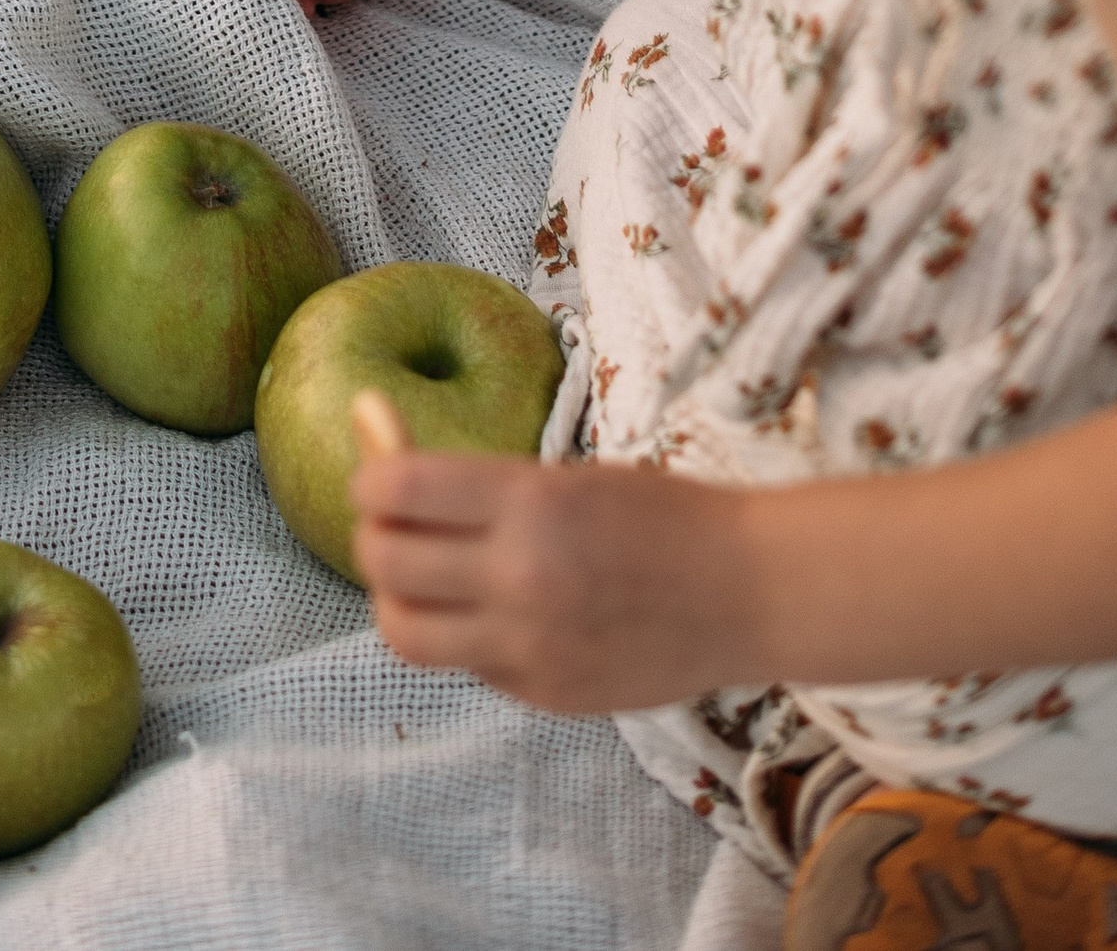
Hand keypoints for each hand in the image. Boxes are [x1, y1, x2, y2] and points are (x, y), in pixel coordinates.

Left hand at [353, 445, 748, 713]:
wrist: (748, 593)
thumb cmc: (661, 516)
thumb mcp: (565, 474)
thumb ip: (467, 475)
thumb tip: (368, 419)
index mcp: (530, 503)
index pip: (395, 488)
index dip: (368, 480)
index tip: (377, 475)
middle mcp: (521, 579)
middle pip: (384, 562)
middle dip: (372, 537)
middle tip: (390, 525)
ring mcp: (530, 648)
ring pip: (404, 632)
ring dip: (396, 598)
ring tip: (421, 578)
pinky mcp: (544, 696)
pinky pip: (466, 666)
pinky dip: (460, 638)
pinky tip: (491, 613)